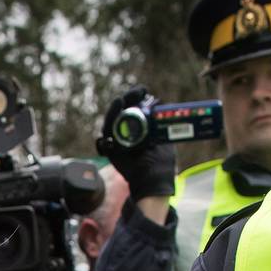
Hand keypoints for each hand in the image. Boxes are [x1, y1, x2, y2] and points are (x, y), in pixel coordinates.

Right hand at [96, 85, 177, 200]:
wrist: (154, 180)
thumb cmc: (161, 162)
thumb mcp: (166, 138)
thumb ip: (162, 123)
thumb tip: (162, 103)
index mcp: (140, 125)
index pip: (134, 105)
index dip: (136, 96)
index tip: (143, 91)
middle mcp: (127, 130)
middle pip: (121, 110)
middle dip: (126, 99)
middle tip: (134, 94)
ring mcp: (117, 140)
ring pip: (111, 122)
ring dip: (113, 111)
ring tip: (119, 102)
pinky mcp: (110, 151)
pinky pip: (104, 140)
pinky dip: (106, 133)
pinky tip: (111, 125)